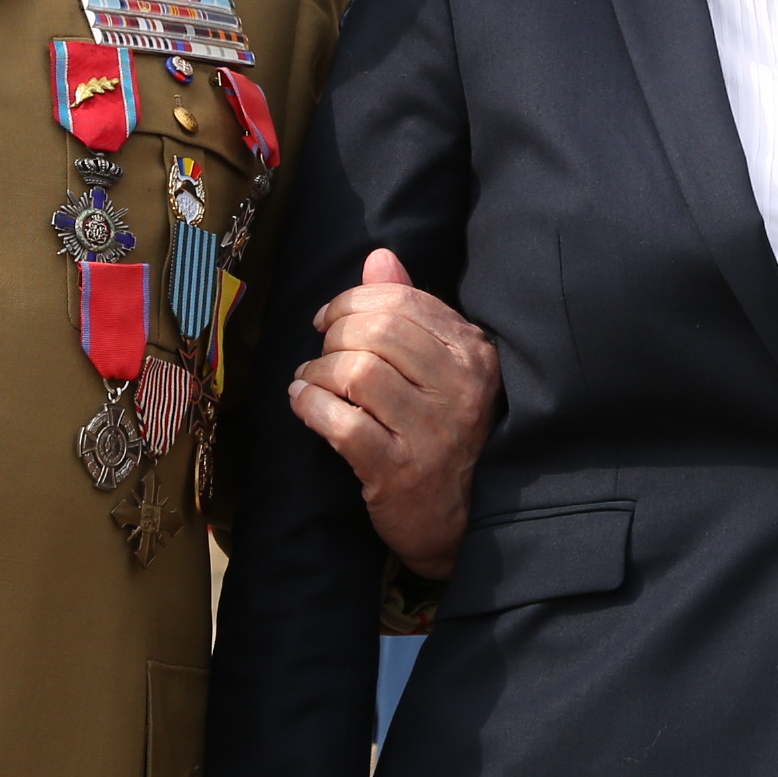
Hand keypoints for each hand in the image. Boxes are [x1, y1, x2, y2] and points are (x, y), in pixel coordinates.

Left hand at [291, 248, 498, 577]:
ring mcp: (433, 432)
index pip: (404, 302)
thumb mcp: (440, 368)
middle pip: (377, 333)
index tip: (328, 319)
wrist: (457, 518)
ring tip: (310, 382)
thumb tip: (380, 258)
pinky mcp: (400, 470)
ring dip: (317, 373)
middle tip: (321, 356)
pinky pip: (342, 423)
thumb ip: (412, 310)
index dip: (352, 301)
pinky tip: (303, 404)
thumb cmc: (441, 432)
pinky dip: (310, 406)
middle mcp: (461, 389)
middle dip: (333, 337)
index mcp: (474, 354)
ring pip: (357, 373)